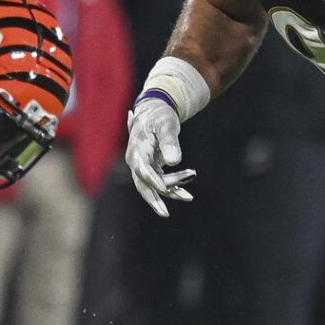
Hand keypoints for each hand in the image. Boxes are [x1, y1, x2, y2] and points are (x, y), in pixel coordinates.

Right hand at [126, 95, 195, 216]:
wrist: (154, 111)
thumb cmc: (160, 115)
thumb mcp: (167, 124)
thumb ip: (170, 141)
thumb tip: (174, 161)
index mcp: (137, 150)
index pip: (143, 170)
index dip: (153, 181)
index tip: (164, 189)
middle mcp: (136, 161)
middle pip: (143, 184)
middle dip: (154, 200)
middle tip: (165, 214)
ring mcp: (143, 166)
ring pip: (154, 185)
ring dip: (171, 191)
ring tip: (189, 196)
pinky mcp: (151, 168)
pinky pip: (160, 182)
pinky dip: (173, 187)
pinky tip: (186, 193)